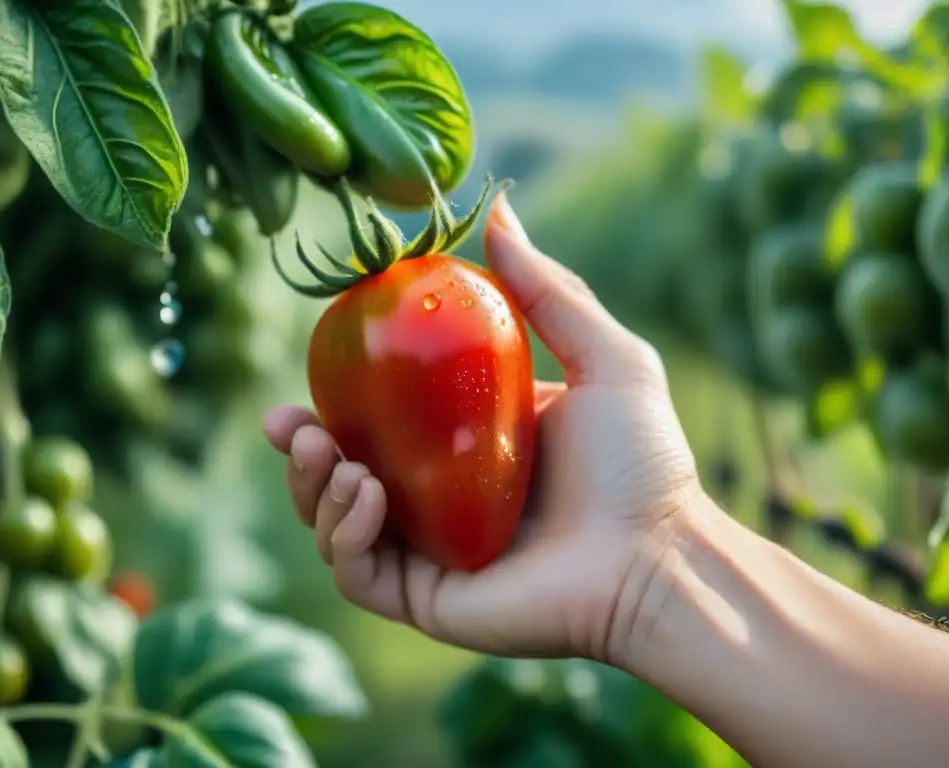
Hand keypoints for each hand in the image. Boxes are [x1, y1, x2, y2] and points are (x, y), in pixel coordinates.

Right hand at [263, 194, 702, 665]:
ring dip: (314, 491)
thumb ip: (547, 287)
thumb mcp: (602, 354)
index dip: (335, 398)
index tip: (310, 369)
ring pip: (335, 524)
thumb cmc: (642, 461)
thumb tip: (499, 205)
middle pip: (342, 474)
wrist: (660, 559)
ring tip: (332, 458)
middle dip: (302, 452)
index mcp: (465, 449)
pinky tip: (366, 496)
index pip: (382, 421)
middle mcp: (438, 501)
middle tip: (288, 425)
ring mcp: (429, 552)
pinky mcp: (426, 598)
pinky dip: (345, 534)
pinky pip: (358, 571)